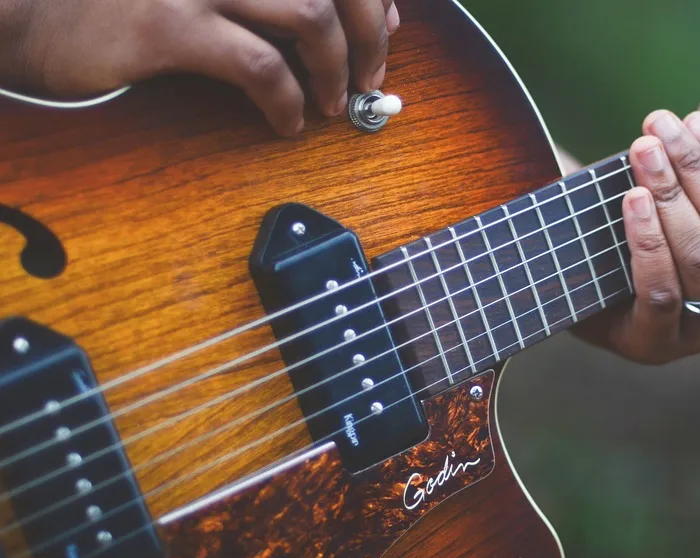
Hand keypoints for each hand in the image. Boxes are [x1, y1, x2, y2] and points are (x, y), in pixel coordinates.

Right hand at [0, 0, 399, 136]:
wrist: (24, 8)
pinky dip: (289, 101)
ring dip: (337, 69)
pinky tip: (288, 125)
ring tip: (334, 103)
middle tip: (371, 78)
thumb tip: (345, 13)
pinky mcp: (168, 25)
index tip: (384, 29)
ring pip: (310, 15)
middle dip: (369, 33)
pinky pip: (259, 66)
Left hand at [575, 38, 699, 364]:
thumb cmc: (651, 221)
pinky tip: (631, 200)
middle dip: (694, 175)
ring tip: (639, 156)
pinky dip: (647, 242)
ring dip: (670, 201)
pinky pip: (662, 292)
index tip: (688, 122)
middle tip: (653, 131)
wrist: (585, 277)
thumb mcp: (689, 170)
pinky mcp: (656, 346)